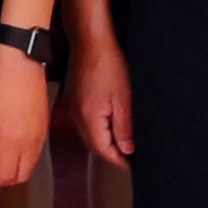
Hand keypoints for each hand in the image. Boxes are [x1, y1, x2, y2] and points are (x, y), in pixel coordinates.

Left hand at [0, 50, 51, 190]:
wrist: (20, 63)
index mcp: (11, 142)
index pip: (4, 175)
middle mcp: (30, 143)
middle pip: (21, 175)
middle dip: (4, 180)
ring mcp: (40, 135)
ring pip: (30, 165)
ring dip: (15, 170)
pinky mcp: (44, 126)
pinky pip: (36, 153)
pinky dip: (24, 158)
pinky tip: (11, 149)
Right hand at [73, 37, 136, 165]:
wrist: (90, 42)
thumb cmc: (108, 65)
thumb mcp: (123, 99)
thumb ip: (124, 128)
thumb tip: (127, 150)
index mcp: (89, 120)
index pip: (104, 151)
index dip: (120, 160)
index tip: (134, 166)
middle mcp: (77, 117)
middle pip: (94, 146)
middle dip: (112, 154)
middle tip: (131, 158)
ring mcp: (73, 108)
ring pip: (89, 135)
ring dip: (105, 142)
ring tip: (123, 143)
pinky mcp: (74, 99)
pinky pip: (85, 123)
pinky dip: (98, 129)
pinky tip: (110, 124)